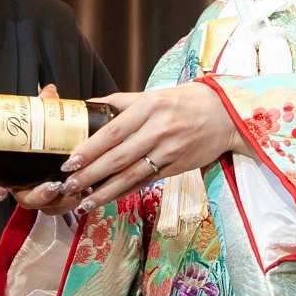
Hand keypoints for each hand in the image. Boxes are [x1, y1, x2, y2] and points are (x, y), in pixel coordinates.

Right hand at [0, 83, 89, 216]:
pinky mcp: (59, 198)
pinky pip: (63, 207)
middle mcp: (23, 185)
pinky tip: (84, 195)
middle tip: (52, 187)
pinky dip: (73, 203)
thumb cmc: (43, 133)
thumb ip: (43, 107)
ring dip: (59, 202)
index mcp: (11, 169)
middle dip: (38, 196)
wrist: (62, 142)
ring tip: (74, 189)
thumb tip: (50, 91)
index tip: (0, 191)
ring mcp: (41, 194)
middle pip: (25, 199)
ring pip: (46, 207)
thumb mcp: (41, 118)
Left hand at [57, 82, 247, 211]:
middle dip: (91, 174)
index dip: (90, 148)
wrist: (227, 116)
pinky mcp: (176, 168)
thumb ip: (120, 102)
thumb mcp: (154, 94)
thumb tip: (89, 105)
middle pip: (119, 157)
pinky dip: (125, 192)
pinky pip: (146, 181)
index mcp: (150, 107)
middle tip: (68, 185)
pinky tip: (108, 199)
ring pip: (131, 175)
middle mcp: (159, 130)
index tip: (71, 161)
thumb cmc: (187, 101)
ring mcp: (169, 151)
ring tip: (83, 201)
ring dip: (105, 192)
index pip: (114, 131)